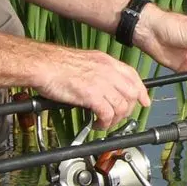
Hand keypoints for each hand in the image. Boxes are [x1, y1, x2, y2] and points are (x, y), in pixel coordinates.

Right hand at [31, 47, 150, 129]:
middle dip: (128, 109)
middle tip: (118, 117)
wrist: (42, 64)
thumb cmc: (56, 64)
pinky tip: (97, 124)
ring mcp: (101, 83)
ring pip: (122, 106)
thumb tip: (104, 86)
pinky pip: (107, 114)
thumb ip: (99, 71)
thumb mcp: (86, 61)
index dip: (141, 91)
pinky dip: (105, 123)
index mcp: (107, 61)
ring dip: (115, 119)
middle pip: (131, 93)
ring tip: (105, 123)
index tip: (144, 101)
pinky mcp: (91, 95)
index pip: (133, 76)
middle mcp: (108, 71)